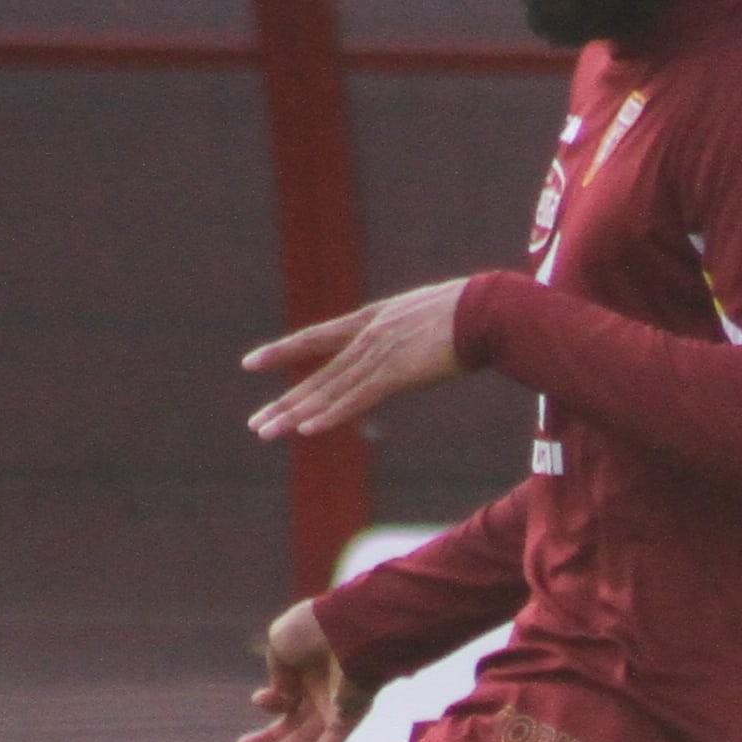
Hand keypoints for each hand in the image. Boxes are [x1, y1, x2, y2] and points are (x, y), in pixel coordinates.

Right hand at [234, 597, 355, 741]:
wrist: (351, 628)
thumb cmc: (317, 628)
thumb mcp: (281, 641)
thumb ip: (276, 670)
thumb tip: (281, 697)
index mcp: (306, 666)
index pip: (285, 694)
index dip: (270, 701)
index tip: (259, 701)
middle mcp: (322, 688)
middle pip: (291, 722)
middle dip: (266, 739)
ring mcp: (336, 706)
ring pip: (303, 741)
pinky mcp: (349, 719)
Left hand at [244, 279, 475, 444]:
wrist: (490, 308)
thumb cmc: (474, 309)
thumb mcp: (430, 313)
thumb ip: (412, 330)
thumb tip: (418, 339)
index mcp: (373, 318)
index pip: (317, 336)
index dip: (282, 351)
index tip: (251, 363)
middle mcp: (368, 337)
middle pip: (318, 374)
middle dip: (285, 402)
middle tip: (256, 424)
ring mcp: (380, 354)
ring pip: (329, 390)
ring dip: (296, 415)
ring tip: (266, 432)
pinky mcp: (397, 372)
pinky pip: (357, 399)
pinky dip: (331, 414)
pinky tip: (308, 429)